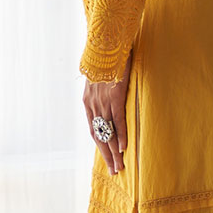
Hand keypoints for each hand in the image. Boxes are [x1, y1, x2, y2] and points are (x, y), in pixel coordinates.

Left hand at [83, 50, 131, 175]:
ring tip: (120, 166)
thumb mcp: (100, 77)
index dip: (100, 145)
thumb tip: (110, 95)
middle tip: (114, 171)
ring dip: (114, 151)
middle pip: (99, 136)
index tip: (108, 158)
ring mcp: (103, 101)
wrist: (105, 42)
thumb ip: (102, 89)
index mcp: (88, 101)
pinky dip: (121, 135)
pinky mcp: (114, 96)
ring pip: (108, 132)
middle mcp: (93, 104)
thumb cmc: (105, 58)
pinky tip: (124, 148)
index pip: (94, 129)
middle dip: (106, 155)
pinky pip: (118, 120)